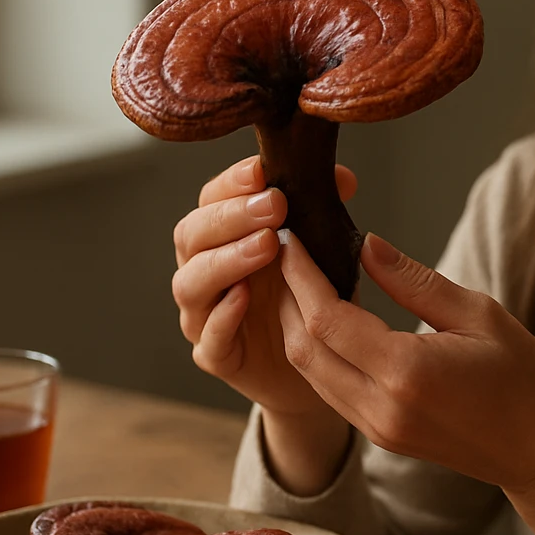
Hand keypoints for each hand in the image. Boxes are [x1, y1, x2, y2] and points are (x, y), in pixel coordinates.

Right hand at [171, 155, 356, 418]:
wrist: (319, 364)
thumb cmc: (311, 297)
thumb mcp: (323, 249)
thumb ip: (323, 212)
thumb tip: (343, 178)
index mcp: (223, 237)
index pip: (211, 200)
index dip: (231, 184)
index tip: (261, 171)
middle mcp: (205, 271)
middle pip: (192, 235)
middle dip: (231, 217)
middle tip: (273, 207)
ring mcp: (204, 316)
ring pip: (192, 283)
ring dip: (226, 260)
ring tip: (265, 246)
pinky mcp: (216, 356)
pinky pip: (208, 337)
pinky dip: (223, 316)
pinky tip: (245, 297)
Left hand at [273, 230, 534, 500]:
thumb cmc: (526, 380)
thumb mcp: (480, 314)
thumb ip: (415, 282)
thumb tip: (366, 245)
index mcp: (406, 373)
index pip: (326, 319)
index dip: (301, 275)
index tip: (293, 238)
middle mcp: (380, 407)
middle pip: (304, 348)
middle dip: (287, 297)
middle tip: (289, 252)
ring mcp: (376, 428)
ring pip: (309, 372)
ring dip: (296, 325)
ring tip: (302, 279)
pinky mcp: (378, 436)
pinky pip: (329, 389)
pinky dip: (318, 351)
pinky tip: (328, 318)